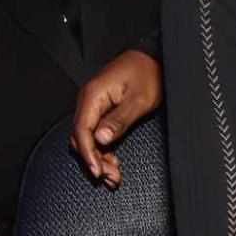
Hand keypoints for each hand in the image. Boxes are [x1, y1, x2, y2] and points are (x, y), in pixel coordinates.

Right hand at [70, 49, 161, 185]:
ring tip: (113, 175)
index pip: (81, 130)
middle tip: (110, 177)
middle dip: (93, 160)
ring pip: (87, 137)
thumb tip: (100, 138)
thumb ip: (119, 120)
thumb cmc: (149, 74)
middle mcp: (89, 99)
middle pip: (81, 137)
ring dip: (98, 157)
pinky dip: (102, 148)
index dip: (88, 154)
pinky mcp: (101, 109)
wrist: (154, 58)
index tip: (97, 171)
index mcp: (94, 94)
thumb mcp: (139, 100)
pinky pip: (95, 132)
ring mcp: (94, 104)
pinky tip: (112, 161)